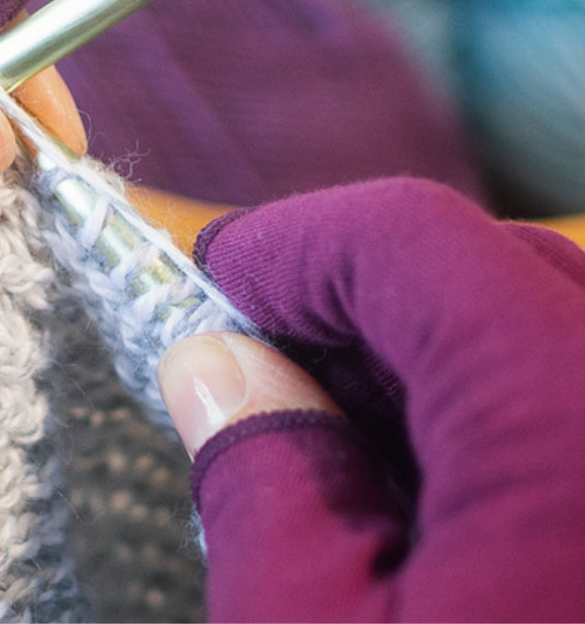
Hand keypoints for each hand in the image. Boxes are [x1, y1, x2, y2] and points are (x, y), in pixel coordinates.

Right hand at [156, 177, 584, 619]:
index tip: (201, 296)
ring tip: (327, 461)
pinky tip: (422, 509)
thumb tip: (216, 370)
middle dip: (347, 308)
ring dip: (419, 369)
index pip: (409, 238)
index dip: (281, 248)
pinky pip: (581, 414)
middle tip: (251, 380)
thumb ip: (260, 480)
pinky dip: (490, 429)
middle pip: (492, 271)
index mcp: (568, 430)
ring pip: (546, 339)